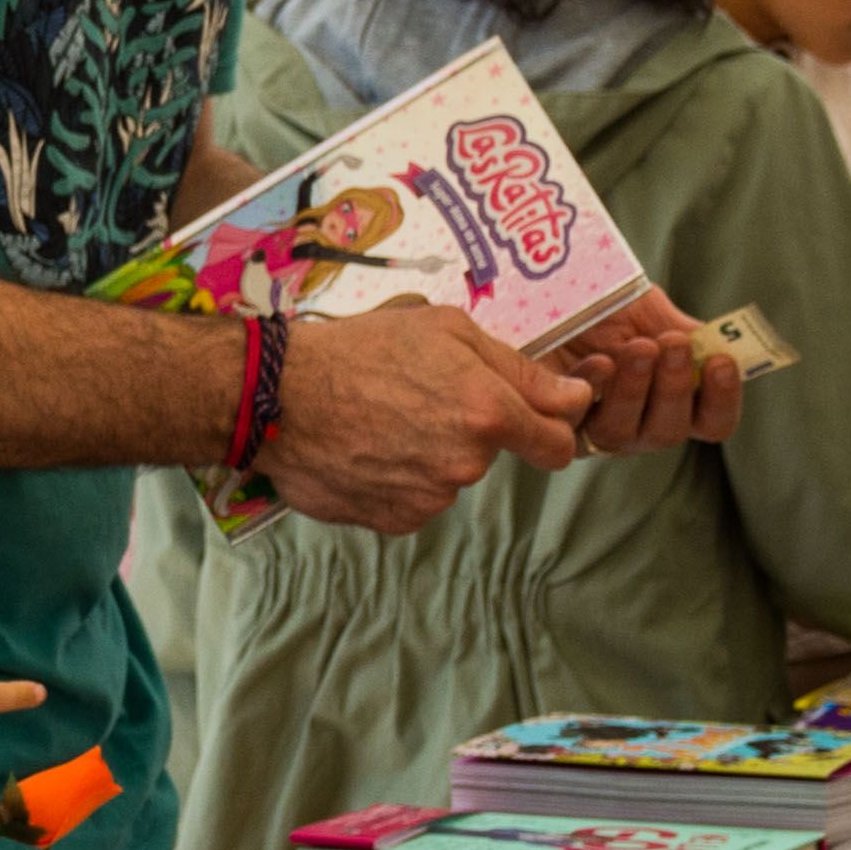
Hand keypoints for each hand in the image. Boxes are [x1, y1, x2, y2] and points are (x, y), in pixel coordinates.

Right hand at [254, 300, 588, 535]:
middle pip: (492, 454)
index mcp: (488, 412)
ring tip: (381, 419)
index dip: (551, 427)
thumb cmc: (359, 350)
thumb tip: (573, 398)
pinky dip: (397, 479)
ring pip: (448, 477)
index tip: (539, 418)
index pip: (556, 442)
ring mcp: (428, 498)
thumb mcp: (444, 328)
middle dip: (470, 429)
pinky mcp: (393, 521)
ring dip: (429, 454)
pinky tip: (366, 448)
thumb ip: (518, 367)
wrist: (277, 397)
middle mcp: (465, 464)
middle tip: (419, 395)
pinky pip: (412, 500)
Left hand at [567, 316, 740, 456]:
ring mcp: (594, 430)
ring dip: (635, 389)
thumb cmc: (606, 308)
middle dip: (676, 387)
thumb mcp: (653, 313)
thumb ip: (687, 334)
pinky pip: (574, 422)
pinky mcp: (553, 425)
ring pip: (622, 432)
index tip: (721, 362)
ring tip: (639, 347)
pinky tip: (600, 362)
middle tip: (675, 344)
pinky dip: (592, 389)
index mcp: (674, 401)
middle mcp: (639, 425)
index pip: (712, 422)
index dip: (723, 400)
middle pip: (669, 432)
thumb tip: (724, 348)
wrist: (548, 291)